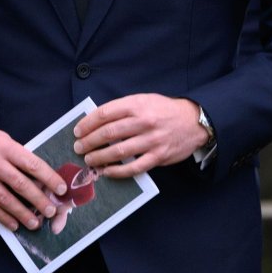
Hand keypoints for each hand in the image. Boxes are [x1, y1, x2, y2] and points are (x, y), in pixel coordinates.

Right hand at [0, 123, 68, 231]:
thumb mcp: (3, 140)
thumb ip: (19, 156)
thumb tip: (41, 177)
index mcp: (5, 146)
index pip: (31, 164)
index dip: (48, 178)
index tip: (61, 189)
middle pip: (20, 184)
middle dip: (38, 200)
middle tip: (51, 211)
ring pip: (5, 199)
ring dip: (22, 213)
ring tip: (35, 223)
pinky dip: (3, 217)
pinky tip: (14, 224)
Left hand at [72, 94, 207, 177]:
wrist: (193, 121)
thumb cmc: (164, 110)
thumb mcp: (144, 100)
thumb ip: (123, 109)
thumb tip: (96, 121)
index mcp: (137, 104)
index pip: (105, 113)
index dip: (88, 123)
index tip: (78, 130)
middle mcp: (144, 121)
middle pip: (108, 133)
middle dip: (89, 141)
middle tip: (78, 147)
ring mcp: (152, 140)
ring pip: (118, 151)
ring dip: (99, 157)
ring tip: (89, 159)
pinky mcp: (158, 156)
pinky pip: (134, 167)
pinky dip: (118, 171)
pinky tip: (107, 172)